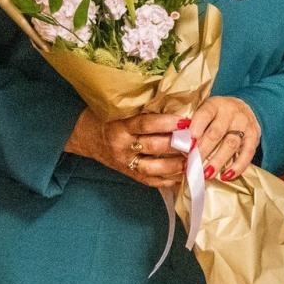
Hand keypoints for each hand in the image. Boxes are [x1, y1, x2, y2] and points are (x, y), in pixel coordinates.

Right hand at [66, 108, 184, 188]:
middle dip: (176, 145)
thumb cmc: (108, 117)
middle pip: (153, 147)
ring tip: (194, 160)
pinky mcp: (128, 174)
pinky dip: (167, 180)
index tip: (185, 121)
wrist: (87, 137)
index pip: (145, 124)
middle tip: (196, 141)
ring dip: (175, 165)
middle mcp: (122, 146)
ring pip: (153, 168)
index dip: (166, 123)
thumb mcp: (121, 108)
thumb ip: (143, 108)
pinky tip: (183, 176)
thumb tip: (175, 102)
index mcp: (120, 126)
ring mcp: (125, 163)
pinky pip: (150, 181)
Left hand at [187, 95, 260, 183]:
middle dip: (203, 151)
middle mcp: (231, 112)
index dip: (195, 129)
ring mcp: (244, 124)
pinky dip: (237, 166)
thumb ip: (193, 126)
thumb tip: (178, 144)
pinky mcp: (254, 136)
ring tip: (206, 175)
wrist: (242, 108)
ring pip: (231, 144)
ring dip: (217, 161)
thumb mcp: (204, 113)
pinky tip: (226, 176)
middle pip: (216, 133)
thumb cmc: (216, 115)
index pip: (204, 115)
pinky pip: (247, 153)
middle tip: (192, 165)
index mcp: (215, 104)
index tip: (187, 145)